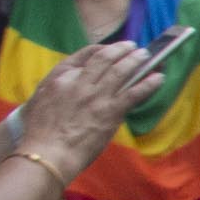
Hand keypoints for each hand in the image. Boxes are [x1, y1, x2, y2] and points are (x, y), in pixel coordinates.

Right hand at [13, 40, 161, 178]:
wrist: (47, 152)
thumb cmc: (40, 131)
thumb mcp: (41, 100)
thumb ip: (59, 88)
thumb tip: (73, 85)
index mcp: (59, 77)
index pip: (85, 55)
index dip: (103, 49)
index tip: (113, 49)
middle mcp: (78, 81)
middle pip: (106, 58)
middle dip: (123, 50)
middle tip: (134, 48)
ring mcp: (96, 95)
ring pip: (122, 71)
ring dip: (138, 61)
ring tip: (148, 57)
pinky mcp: (110, 111)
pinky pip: (134, 92)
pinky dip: (149, 84)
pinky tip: (159, 78)